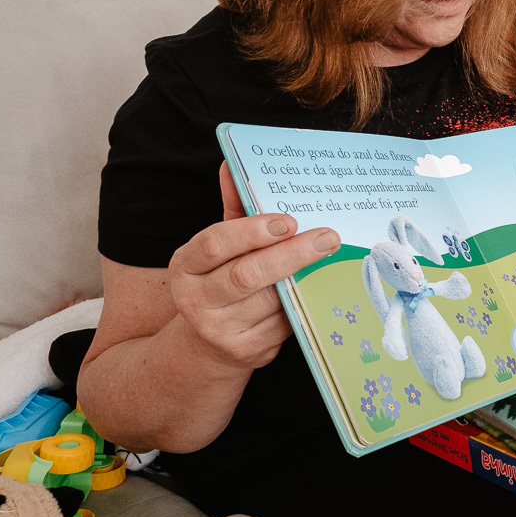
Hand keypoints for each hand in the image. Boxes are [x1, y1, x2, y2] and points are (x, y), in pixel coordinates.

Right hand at [168, 163, 339, 371]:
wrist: (206, 346)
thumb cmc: (220, 282)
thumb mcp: (219, 248)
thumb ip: (232, 210)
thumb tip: (231, 165)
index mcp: (186, 266)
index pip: (214, 244)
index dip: (251, 231)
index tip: (287, 221)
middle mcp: (196, 300)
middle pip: (247, 275)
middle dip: (291, 254)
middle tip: (327, 238)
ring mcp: (220, 330)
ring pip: (272, 300)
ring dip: (305, 277)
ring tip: (330, 257)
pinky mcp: (246, 351)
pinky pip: (285, 323)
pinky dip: (305, 302)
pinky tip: (319, 285)